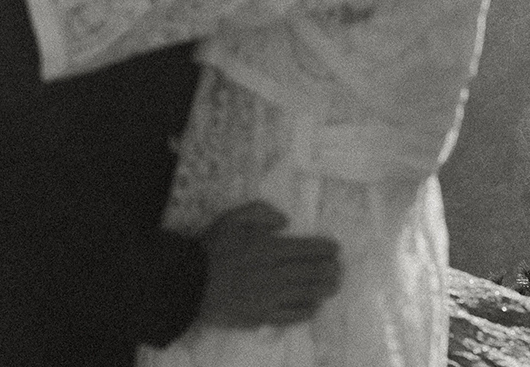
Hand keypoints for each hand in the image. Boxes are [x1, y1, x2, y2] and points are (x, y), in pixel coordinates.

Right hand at [195, 201, 341, 328]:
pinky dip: (306, 310)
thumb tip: (285, 220)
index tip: (335, 248)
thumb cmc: (211, 248)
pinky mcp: (262, 316)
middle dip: (329, 270)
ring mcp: (270, 298)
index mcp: (269, 248)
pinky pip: (291, 315)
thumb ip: (260, 212)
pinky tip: (314, 307)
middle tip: (339, 268)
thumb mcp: (232, 218)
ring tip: (334, 286)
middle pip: (311, 272)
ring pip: (306, 294)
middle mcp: (275, 274)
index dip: (324, 249)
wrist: (190, 283)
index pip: (305, 249)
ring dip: (324, 289)